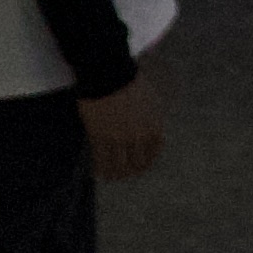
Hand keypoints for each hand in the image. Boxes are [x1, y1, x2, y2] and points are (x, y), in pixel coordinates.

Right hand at [81, 65, 168, 182]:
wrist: (109, 75)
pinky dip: (100, 168)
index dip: (144, 164)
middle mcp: (138, 137)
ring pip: (118, 166)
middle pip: (135, 164)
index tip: (138, 167)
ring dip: (114, 174)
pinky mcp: (100, 137)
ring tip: (109, 176)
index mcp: (153, 128)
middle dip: (129, 171)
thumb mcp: (151, 101)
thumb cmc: (130, 83)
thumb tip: (155, 134)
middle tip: (122, 174)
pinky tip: (97, 171)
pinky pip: (101, 159)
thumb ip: (153, 120)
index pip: (151, 155)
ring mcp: (119, 138)